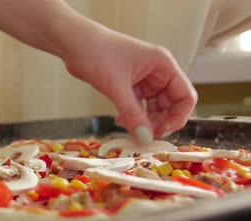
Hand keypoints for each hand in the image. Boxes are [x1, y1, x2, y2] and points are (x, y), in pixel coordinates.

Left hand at [63, 22, 197, 142]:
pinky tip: (120, 121)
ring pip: (153, 108)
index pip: (185, 96)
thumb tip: (145, 138)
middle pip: (170, 105)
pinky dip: (132, 117)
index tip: (162, 131)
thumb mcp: (116, 86)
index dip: (178, 117)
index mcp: (163, 65)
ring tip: (129, 128)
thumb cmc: (97, 53)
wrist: (73, 43)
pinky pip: (138, 107)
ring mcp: (143, 80)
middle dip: (159, 122)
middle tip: (143, 136)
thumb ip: (132, 114)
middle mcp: (157, 73)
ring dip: (144, 122)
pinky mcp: (128, 86)